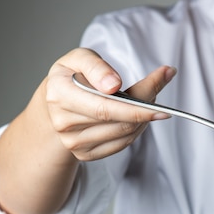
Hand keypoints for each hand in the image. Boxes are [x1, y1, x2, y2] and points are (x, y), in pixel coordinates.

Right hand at [45, 47, 176, 160]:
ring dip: (143, 118)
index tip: (158, 95)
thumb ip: (96, 66)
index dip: (134, 106)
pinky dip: (136, 129)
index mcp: (60, 95)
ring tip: (145, 100)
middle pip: (119, 123)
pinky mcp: (85, 155)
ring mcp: (74, 143)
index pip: (104, 108)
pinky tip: (137, 116)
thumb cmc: (72, 76)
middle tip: (158, 88)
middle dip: (145, 108)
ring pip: (124, 134)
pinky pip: (122, 144)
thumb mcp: (79, 58)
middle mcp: (64, 123)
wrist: (55, 103)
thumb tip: (114, 85)